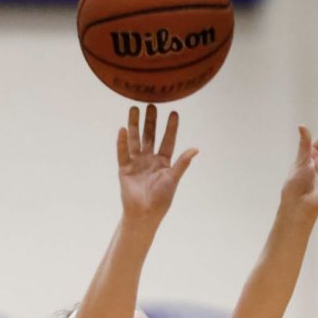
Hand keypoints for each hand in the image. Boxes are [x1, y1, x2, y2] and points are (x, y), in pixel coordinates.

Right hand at [117, 104, 198, 222]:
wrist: (144, 214)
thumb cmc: (161, 199)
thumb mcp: (173, 179)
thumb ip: (182, 163)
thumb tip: (196, 149)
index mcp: (163, 161)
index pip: (168, 140)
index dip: (171, 127)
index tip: (174, 112)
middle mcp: (149, 159)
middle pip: (150, 135)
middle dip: (151, 120)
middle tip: (151, 103)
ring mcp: (136, 162)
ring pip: (135, 139)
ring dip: (134, 125)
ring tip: (134, 108)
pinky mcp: (124, 168)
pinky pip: (122, 152)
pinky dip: (122, 142)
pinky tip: (122, 129)